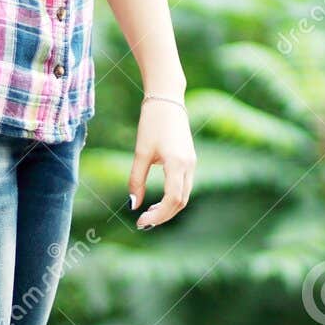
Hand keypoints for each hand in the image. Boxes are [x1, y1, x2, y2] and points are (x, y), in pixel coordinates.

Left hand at [129, 99, 195, 229]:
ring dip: (168, 209)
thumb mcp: (140, 152)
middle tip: (143, 223)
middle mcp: (189, 166)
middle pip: (181, 202)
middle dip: (163, 215)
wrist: (167, 101)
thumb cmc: (152, 124)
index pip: (172, 200)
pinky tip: (157, 202)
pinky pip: (184, 187)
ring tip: (148, 214)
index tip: (141, 222)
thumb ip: (136, 180)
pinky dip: (172, 198)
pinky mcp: (189, 160)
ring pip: (184, 196)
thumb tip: (132, 205)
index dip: (158, 215)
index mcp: (177, 164)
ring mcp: (192, 163)